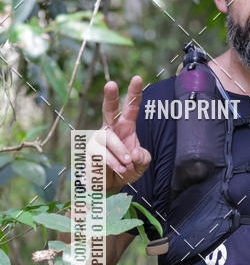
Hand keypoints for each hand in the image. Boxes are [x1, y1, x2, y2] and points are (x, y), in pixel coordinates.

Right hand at [93, 75, 150, 192]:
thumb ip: (143, 157)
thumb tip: (134, 153)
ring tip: (127, 165)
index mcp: (126, 127)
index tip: (137, 78)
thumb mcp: (141, 164)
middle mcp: (110, 128)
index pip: (130, 108)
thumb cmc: (127, 169)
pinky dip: (113, 163)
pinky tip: (119, 170)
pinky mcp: (90, 151)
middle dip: (110, 97)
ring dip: (120, 152)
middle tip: (111, 84)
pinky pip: (101, 154)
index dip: (134, 93)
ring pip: (108, 139)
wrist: (111, 186)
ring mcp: (98, 139)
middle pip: (109, 109)